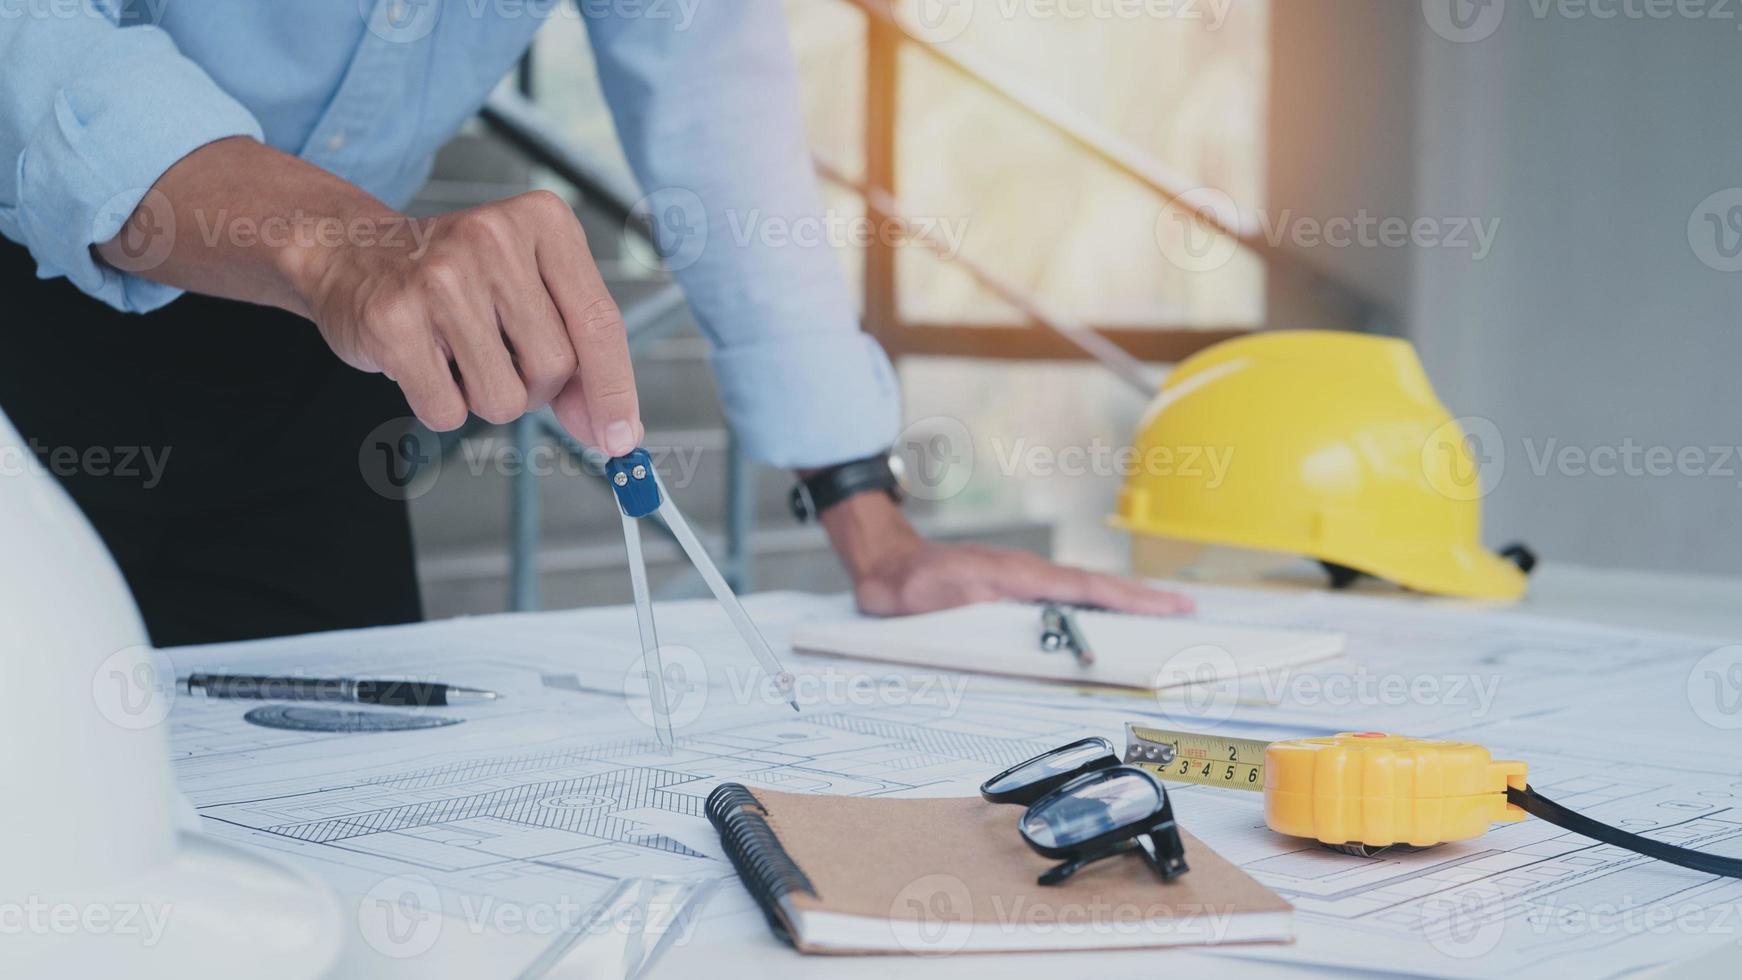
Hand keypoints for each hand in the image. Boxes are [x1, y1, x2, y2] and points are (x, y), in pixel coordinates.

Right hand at [96, 139, 641, 449]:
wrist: (353, 254)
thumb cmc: (458, 280)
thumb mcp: (531, 293)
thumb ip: (579, 358)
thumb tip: (611, 431)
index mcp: (544, 222)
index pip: (600, 322)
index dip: (615, 390)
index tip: (621, 437)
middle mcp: (495, 238)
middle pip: (554, 368)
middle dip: (532, 385)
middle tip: (494, 352)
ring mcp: (441, 278)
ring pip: (504, 398)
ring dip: (483, 396)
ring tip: (456, 351)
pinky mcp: (395, 321)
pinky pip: (448, 411)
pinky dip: (439, 404)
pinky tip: (422, 359)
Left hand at [814, 491, 1192, 616]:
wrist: (886, 564)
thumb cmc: (909, 586)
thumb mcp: (943, 601)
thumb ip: (981, 612)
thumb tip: (1023, 627)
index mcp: (1020, 577)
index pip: (1087, 588)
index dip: (1129, 600)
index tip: (1168, 606)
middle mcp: (1027, 574)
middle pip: (1096, 588)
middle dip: (1141, 599)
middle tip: (1183, 608)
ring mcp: (1021, 578)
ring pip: (1082, 590)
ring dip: (1121, 600)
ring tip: (1159, 611)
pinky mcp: (1013, 586)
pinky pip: (1063, 594)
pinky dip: (1092, 601)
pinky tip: (1102, 612)